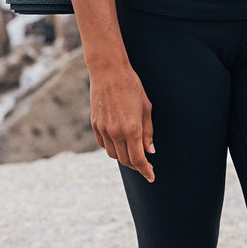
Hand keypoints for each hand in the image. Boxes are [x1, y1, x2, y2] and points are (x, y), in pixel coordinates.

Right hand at [88, 64, 155, 182]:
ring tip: (133, 154)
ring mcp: (103, 129)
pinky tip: (120, 144)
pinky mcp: (95, 125)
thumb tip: (150, 151)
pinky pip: (104, 145)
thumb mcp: (146, 108)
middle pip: (126, 160)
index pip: (138, 159)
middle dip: (137, 166)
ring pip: (113, 154)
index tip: (151, 176)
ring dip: (124, 158)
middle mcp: (116, 132)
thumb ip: (148, 132)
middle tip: (145, 165)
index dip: (146, 170)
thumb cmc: (131, 86)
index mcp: (131, 129)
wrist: (108, 71)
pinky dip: (112, 148)